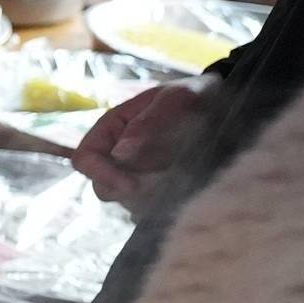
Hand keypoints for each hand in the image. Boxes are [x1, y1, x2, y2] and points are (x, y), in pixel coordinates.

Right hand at [73, 80, 212, 206]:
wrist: (219, 105)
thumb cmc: (191, 97)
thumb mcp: (175, 99)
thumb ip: (149, 123)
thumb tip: (122, 153)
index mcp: (110, 129)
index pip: (85, 159)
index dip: (101, 174)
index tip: (131, 185)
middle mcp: (114, 154)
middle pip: (102, 186)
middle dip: (128, 190)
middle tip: (161, 186)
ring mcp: (132, 173)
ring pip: (125, 199)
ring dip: (148, 198)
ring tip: (179, 181)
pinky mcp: (151, 187)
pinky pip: (145, 206)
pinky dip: (161, 203)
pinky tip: (182, 189)